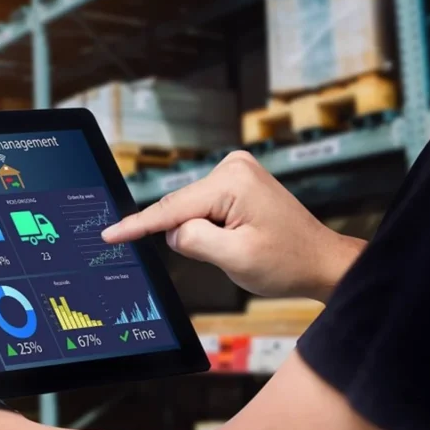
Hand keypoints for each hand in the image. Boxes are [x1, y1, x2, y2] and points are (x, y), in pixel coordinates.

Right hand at [102, 151, 364, 300]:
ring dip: (202, 234)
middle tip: (225, 253)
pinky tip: (235, 237)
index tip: (108, 234)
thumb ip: (192, 241)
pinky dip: (207, 228)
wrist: (320, 261)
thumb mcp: (235, 258)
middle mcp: (232, 167)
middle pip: (180, 209)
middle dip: (188, 236)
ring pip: (189, 211)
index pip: (171, 208)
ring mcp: (235, 172)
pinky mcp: (235, 182)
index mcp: (232, 182)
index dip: (137, 226)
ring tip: (239, 246)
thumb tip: (171, 232)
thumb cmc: (287, 262)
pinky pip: (201, 209)